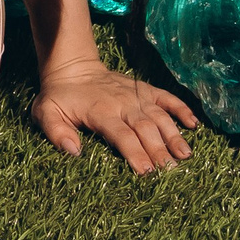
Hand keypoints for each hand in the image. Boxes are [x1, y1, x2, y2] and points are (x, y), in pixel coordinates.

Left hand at [31, 62, 195, 173]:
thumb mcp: (45, 113)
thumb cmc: (59, 96)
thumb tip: (73, 151)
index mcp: (101, 112)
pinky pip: (167, 98)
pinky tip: (193, 125)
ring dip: (173, 135)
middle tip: (171, 172)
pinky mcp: (145, 90)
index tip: (147, 172)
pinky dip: (181, 109)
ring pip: (159, 116)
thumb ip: (56, 132)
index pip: (122, 135)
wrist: (73, 67)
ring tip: (186, 155)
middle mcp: (123, 103)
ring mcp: (136, 96)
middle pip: (145, 129)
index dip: (135, 153)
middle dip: (158, 151)